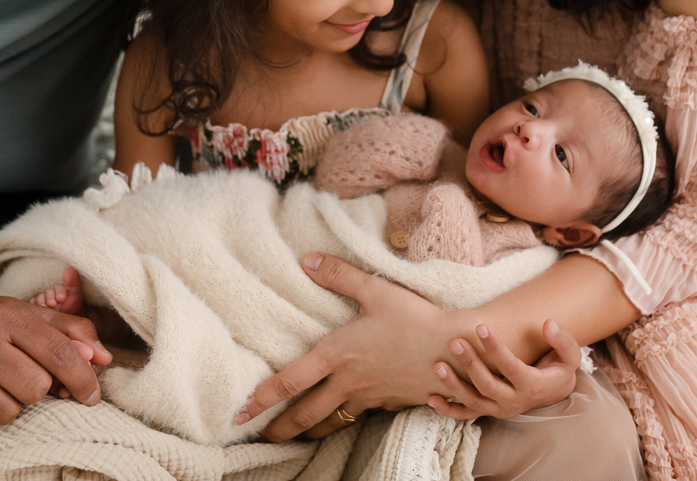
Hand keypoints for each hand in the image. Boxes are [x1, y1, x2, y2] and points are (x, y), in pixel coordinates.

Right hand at [0, 282, 116, 433]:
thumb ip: (70, 331)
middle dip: (37, 389)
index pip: (59, 354)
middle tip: (23, 378)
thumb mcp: (25, 314)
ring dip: (10, 406)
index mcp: (8, 315)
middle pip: (36, 388)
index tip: (90, 395)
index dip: (83, 379)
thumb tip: (104, 358)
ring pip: (8, 413)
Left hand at [235, 252, 465, 441]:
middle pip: (305, 415)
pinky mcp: (388, 403)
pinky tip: (343, 415)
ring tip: (294, 436)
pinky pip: (358, 416)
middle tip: (261, 437)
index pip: (289, 381)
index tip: (240, 412)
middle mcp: (348, 382)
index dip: (262, 398)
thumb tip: (307, 260)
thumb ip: (340, 275)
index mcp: (337, 355)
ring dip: (308, 431)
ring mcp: (368, 396)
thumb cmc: (416, 317)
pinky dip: (343, 421)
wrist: (457, 350)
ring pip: (330, 421)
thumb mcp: (376, 289)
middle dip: (280, 429)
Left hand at [428, 318, 580, 419]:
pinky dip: (448, 410)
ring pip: (473, 401)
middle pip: (487, 385)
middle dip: (470, 364)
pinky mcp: (488, 412)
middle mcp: (513, 401)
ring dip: (453, 386)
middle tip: (455, 342)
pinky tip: (431, 398)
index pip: (510, 366)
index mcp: (532, 385)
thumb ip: (562, 340)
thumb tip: (549, 323)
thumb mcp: (569, 356)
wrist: (553, 392)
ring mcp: (498, 409)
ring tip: (438, 366)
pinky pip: (466, 415)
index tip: (480, 326)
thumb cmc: (558, 369)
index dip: (494, 347)